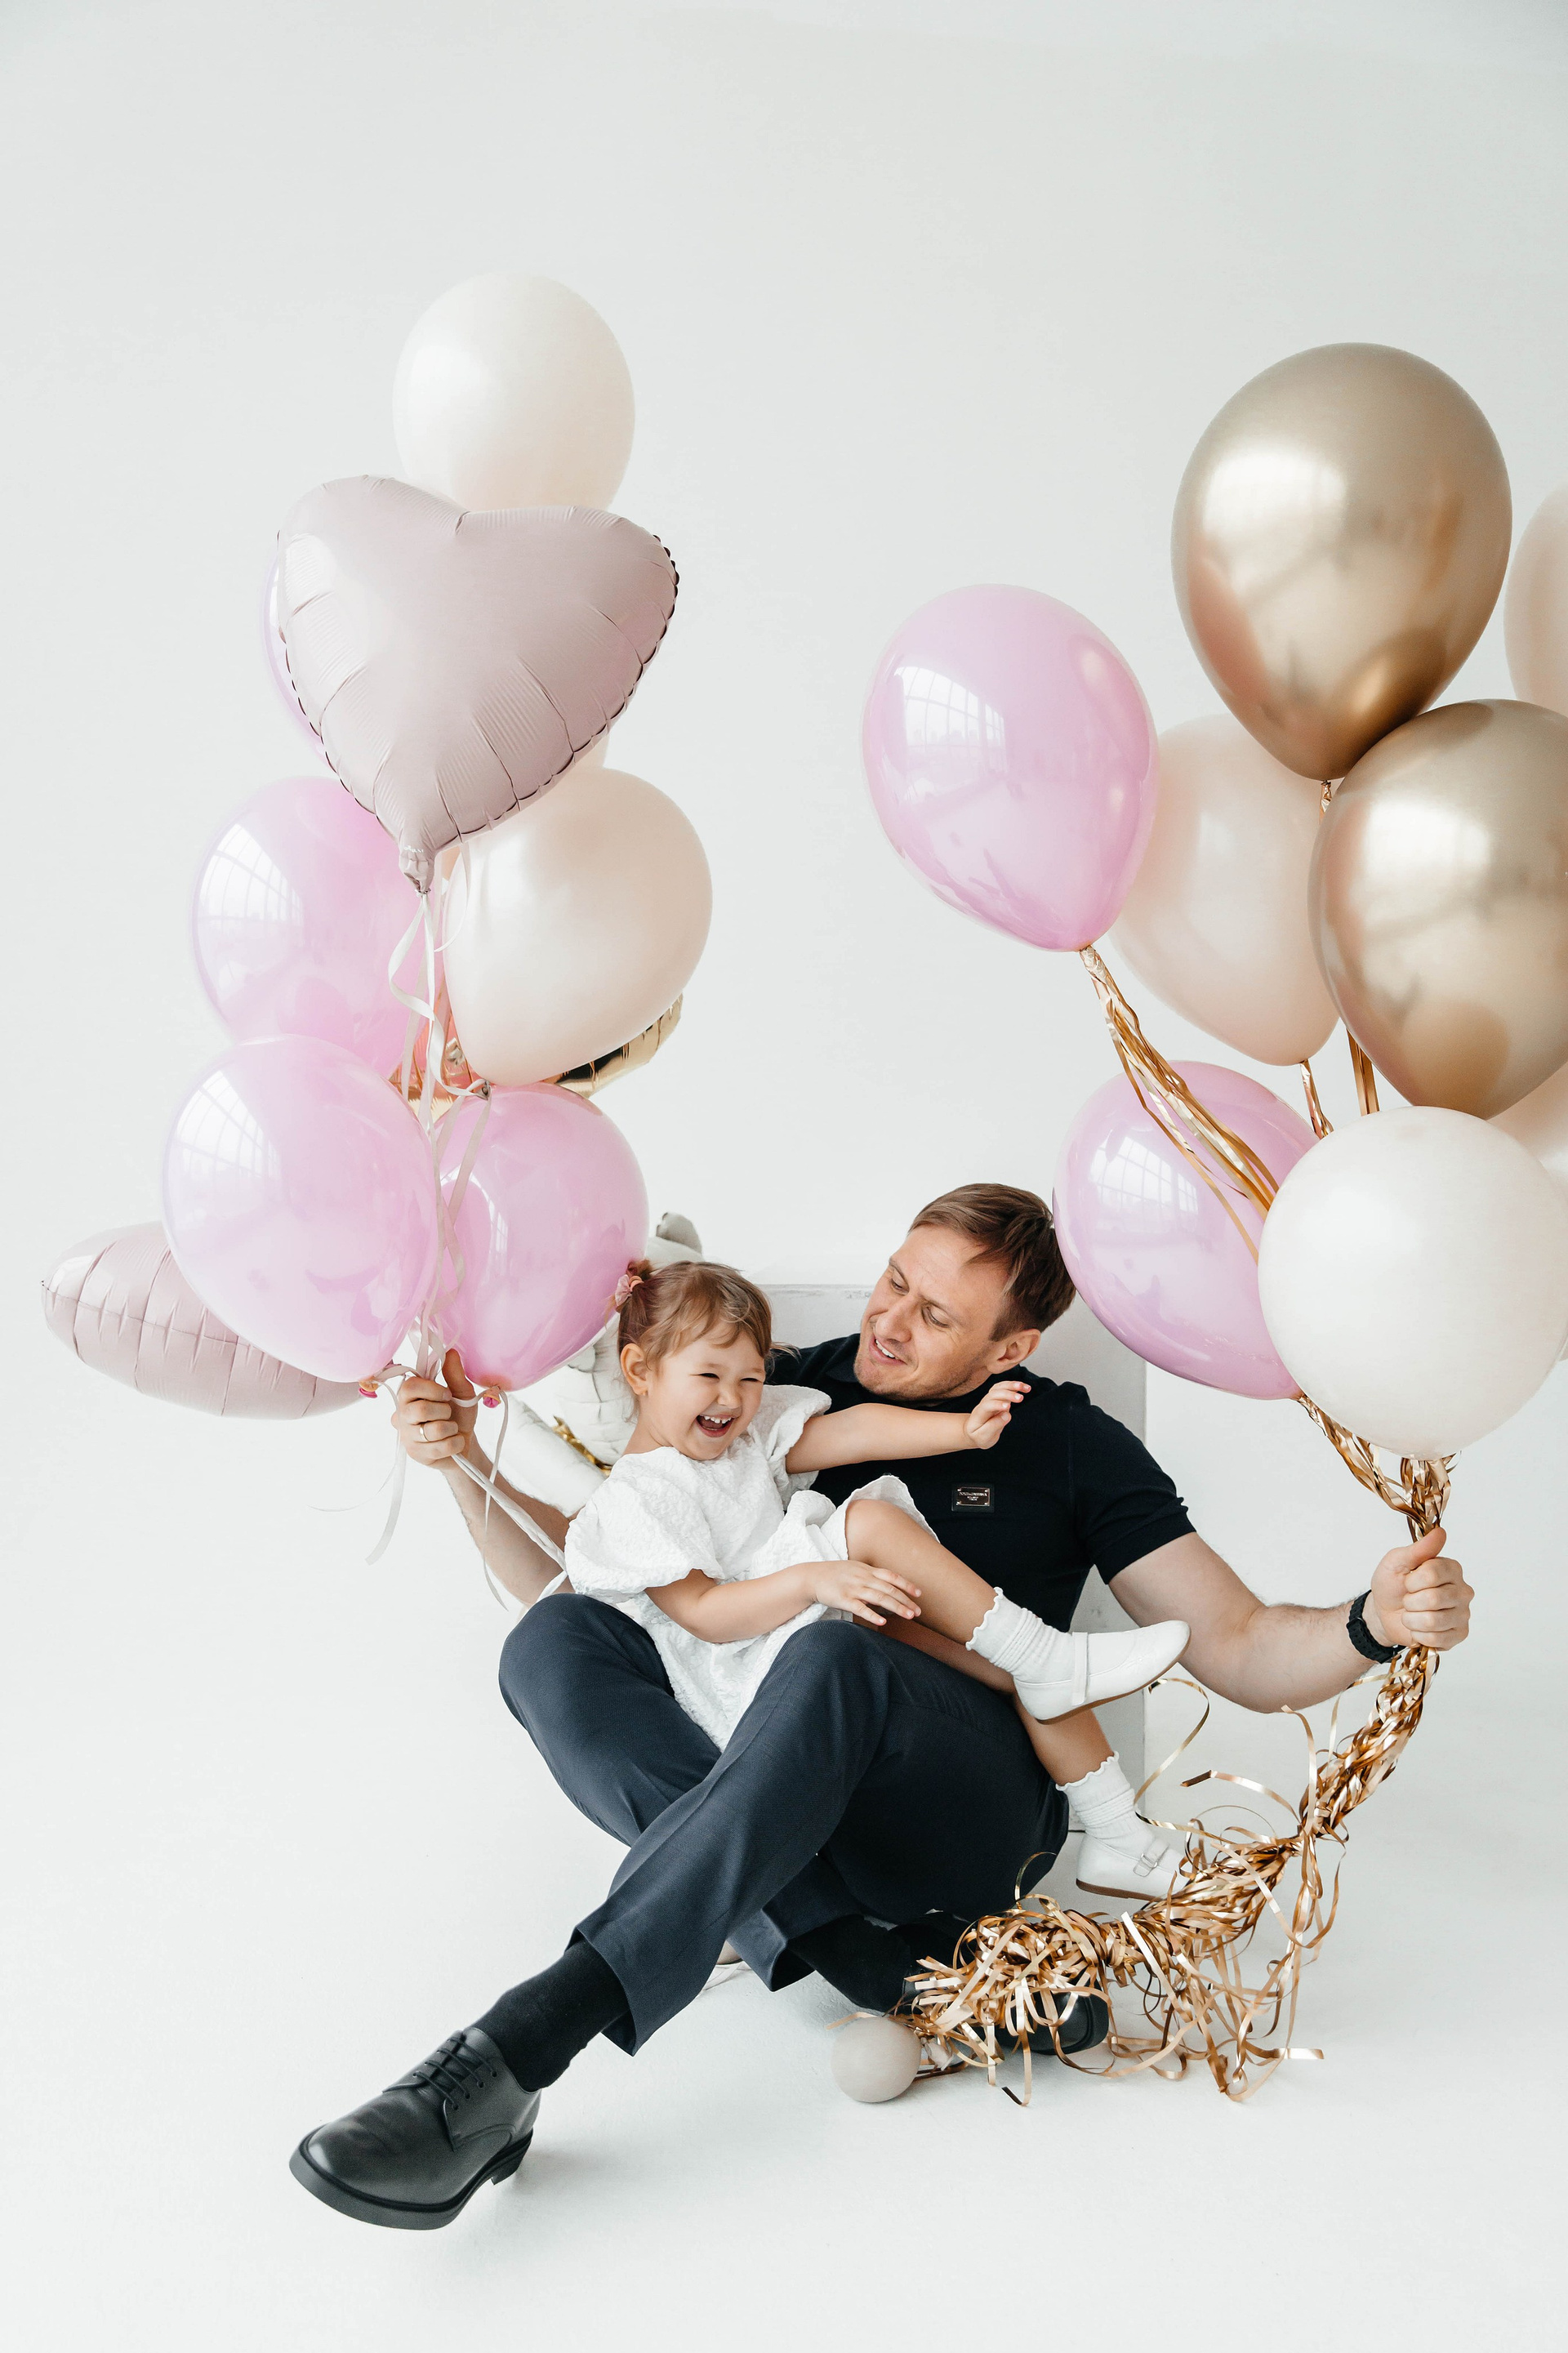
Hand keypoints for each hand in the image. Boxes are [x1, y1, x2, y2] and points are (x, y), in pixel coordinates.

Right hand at [391, 1349, 478, 1467]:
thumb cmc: (459, 1414)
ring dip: (451, 1428)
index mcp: (409, 1395)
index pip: (409, 1387)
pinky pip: (441, 1447)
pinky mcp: (415, 1454)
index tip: (446, 1394)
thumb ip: (454, 1373)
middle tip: (448, 1413)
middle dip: (444, 1411)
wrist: (464, 1443)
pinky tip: (453, 1443)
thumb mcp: (461, 1391)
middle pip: (420, 1410)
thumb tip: (451, 1351)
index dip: (432, 1389)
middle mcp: (402, 1415)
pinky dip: (455, 1443)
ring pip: (433, 1430)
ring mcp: (407, 1436)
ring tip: (450, 1429)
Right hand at [809, 1559, 921, 1628]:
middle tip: (918, 1612)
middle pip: (889, 1589)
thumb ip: (871, 1576)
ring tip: (908, 1616)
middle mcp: (863, 1578)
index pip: (892, 1576)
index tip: (919, 1594)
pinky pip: (860, 1608)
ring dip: (896, 1607)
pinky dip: (872, 1615)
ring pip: (879, 1598)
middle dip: (906, 1601)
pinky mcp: (843, 1599)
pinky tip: (882, 1622)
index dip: (907, 1584)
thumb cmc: (835, 1574)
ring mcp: (853, 1588)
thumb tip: (888, 1587)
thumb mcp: (856, 1569)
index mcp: (867, 1570)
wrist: (812, 1576)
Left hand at [965, 1380, 1028, 1449]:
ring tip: (1027, 1388)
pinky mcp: (998, 1397)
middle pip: (994, 1394)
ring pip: (999, 1387)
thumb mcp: (983, 1437)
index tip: (1007, 1407)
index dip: (996, 1405)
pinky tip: (1026, 1388)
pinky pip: (1005, 1388)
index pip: (987, 1406)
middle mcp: (984, 1403)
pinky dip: (1015, 1386)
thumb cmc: (979, 1435)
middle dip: (1007, 1394)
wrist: (974, 1430)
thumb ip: (993, 1426)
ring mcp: (991, 1399)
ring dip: (1012, 1386)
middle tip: (1020, 1398)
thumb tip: (1007, 1415)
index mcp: (979, 1414)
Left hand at [1366, 1525, 1472, 1651]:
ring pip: (1434, 1621)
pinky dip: (1418, 1634)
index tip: (1407, 1580)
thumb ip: (1418, 1549)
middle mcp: (1463, 1590)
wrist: (1385, 1612)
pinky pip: (1436, 1639)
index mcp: (1451, 1568)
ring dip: (1412, 1619)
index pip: (1433, 1573)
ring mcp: (1463, 1613)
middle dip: (1410, 1601)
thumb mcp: (1396, 1562)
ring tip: (1412, 1613)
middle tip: (1408, 1599)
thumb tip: (1440, 1533)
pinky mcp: (1459, 1634)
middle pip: (1434, 1599)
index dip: (1412, 1581)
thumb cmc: (1392, 1584)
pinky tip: (1419, 1628)